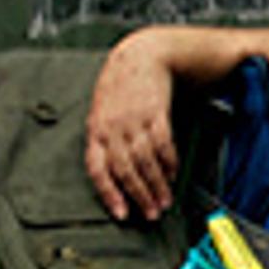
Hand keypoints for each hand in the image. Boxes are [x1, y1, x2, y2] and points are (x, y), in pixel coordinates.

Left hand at [83, 33, 188, 220]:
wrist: (141, 56)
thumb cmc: (122, 85)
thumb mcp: (104, 112)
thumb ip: (107, 139)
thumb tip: (116, 171)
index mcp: (95, 130)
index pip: (98, 169)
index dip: (109, 194)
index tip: (122, 213)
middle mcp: (112, 128)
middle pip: (124, 170)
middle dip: (139, 195)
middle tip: (152, 213)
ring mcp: (133, 121)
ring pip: (144, 162)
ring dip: (157, 184)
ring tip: (165, 200)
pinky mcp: (155, 114)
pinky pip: (162, 145)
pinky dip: (169, 162)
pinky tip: (173, 173)